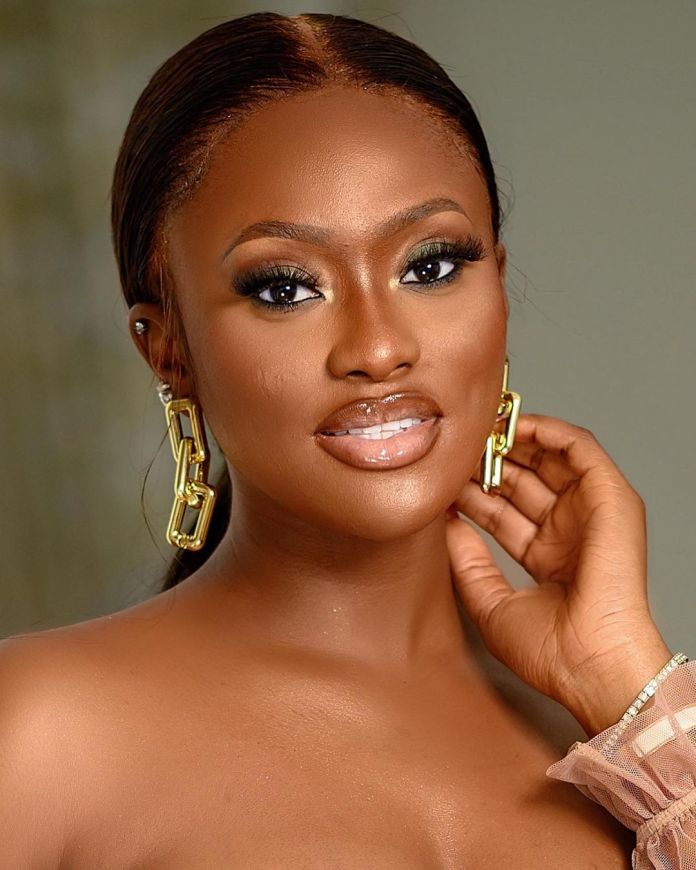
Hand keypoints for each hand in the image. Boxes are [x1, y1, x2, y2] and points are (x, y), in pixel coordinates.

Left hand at [446, 413, 671, 735]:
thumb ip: (467, 561)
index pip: (504, 511)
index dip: (474, 491)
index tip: (444, 477)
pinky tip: (516, 424)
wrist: (589, 665)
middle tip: (458, 448)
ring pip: (551, 458)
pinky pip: (581, 449)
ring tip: (481, 429)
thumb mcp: (490, 602)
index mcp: (547, 558)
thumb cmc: (550, 652)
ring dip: (516, 439)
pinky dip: (550, 430)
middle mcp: (569, 532)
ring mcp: (590, 514)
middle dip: (490, 461)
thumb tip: (447, 524)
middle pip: (525, 480)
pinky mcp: (611, 499)